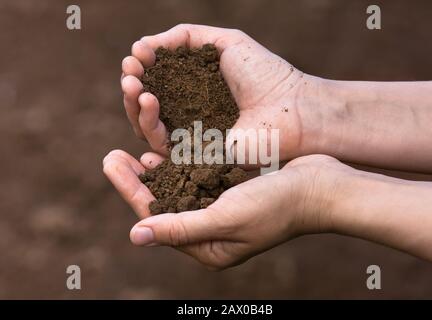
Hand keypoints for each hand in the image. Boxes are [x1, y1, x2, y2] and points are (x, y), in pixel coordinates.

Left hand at [104, 151, 350, 269]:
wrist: (320, 188)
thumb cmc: (277, 206)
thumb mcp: (226, 218)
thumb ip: (180, 227)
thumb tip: (136, 236)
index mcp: (207, 247)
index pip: (158, 219)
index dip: (131, 191)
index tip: (110, 162)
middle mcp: (211, 231)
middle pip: (164, 205)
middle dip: (137, 181)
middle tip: (112, 155)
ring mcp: (221, 211)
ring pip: (178, 190)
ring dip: (157, 171)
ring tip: (131, 151)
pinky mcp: (230, 192)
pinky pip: (197, 179)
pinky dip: (180, 165)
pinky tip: (164, 150)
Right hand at [120, 24, 323, 159]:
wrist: (292, 107)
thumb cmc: (266, 74)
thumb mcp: (224, 42)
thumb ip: (184, 37)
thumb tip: (144, 44)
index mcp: (195, 90)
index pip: (156, 82)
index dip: (142, 68)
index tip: (136, 54)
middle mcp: (189, 115)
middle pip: (145, 107)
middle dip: (132, 86)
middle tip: (129, 72)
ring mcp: (192, 138)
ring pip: (147, 127)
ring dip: (133, 104)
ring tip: (134, 84)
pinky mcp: (196, 159)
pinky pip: (161, 147)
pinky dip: (147, 124)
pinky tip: (146, 100)